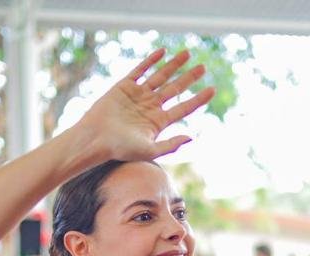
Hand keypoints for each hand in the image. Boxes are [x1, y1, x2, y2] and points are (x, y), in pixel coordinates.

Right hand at [76, 49, 214, 162]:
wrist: (96, 138)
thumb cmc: (121, 149)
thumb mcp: (149, 150)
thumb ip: (171, 145)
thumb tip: (192, 137)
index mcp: (159, 122)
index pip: (184, 107)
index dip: (199, 99)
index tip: (213, 90)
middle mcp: (151, 106)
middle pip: (175, 89)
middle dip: (189, 78)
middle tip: (203, 67)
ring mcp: (138, 95)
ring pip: (160, 76)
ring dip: (173, 65)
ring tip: (187, 54)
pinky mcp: (124, 86)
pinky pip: (141, 70)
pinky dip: (151, 61)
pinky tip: (163, 52)